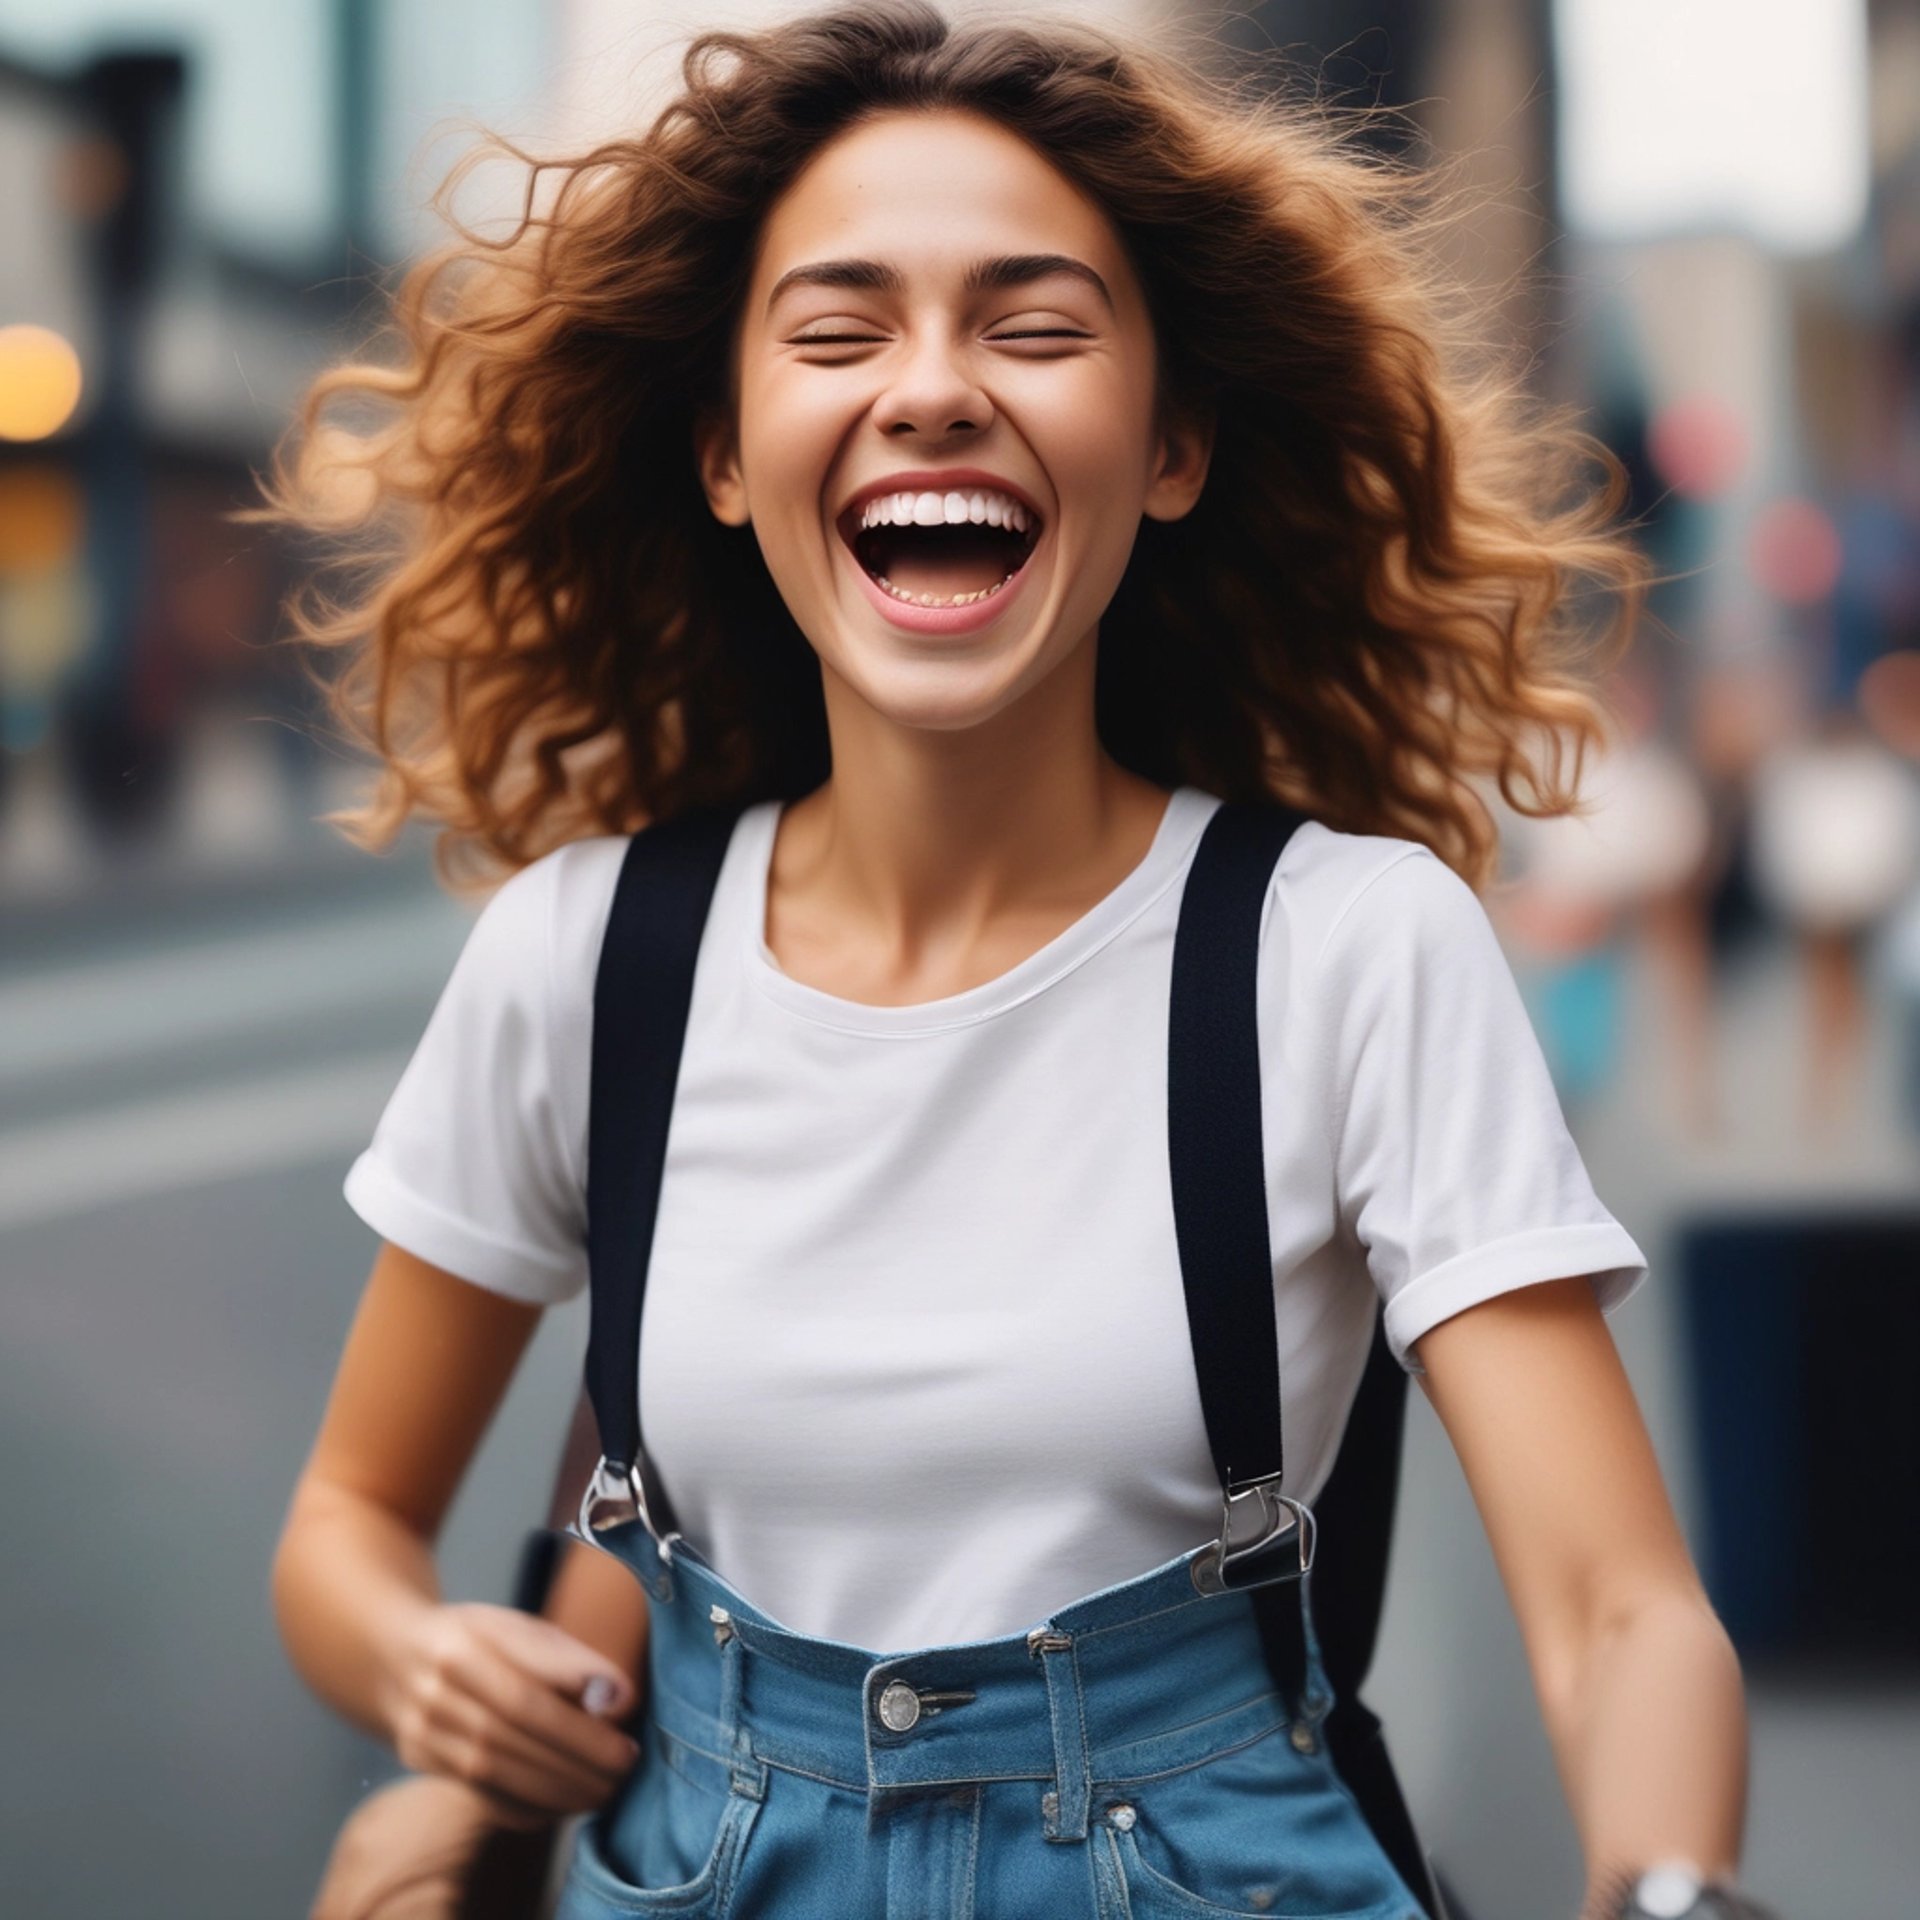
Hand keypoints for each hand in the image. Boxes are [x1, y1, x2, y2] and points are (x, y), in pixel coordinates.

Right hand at [382, 1601, 640, 1827]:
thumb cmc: (476, 1638)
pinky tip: (564, 1806)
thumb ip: (568, 1660)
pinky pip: (478, 1797)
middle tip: (624, 1764)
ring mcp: (421, 1731)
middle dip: (576, 1753)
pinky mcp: (420, 1764)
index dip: (577, 1704)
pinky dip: (526, 1808)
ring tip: (603, 1790)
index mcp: (462, 1644)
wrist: (392, 1656)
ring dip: (556, 1788)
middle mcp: (434, 1690)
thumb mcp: (516, 1626)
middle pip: (511, 1732)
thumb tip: (621, 1698)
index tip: (627, 1711)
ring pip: (493, 1772)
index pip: (525, 1684)